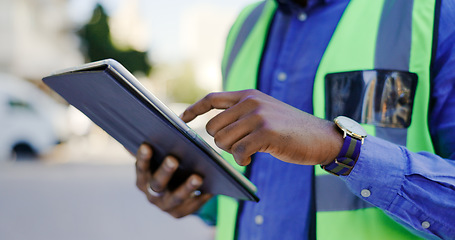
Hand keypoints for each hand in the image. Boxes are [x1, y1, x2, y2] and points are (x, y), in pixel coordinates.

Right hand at [135, 143, 211, 217]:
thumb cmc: (166, 169)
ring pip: (176, 197)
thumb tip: (148, 127)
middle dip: (165, 171)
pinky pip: (190, 207)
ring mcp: (165, 206)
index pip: (141, 168)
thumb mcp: (159, 160)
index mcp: (143, 179)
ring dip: (187, 187)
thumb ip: (154, 147)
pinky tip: (210, 190)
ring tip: (198, 177)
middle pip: (157, 184)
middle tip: (173, 159)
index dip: (143, 158)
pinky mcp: (178, 213)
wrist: (173, 194)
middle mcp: (151, 194)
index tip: (146, 145)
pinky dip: (200, 199)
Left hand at [180, 90, 342, 165]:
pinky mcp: (266, 132)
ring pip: (223, 140)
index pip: (212, 98)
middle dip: (220, 142)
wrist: (321, 137)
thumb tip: (214, 128)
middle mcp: (251, 102)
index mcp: (248, 95)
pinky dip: (241, 160)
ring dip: (232, 152)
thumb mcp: (264, 113)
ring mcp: (259, 116)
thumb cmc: (290, 130)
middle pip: (213, 126)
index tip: (182, 119)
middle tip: (237, 147)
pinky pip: (238, 151)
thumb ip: (241, 114)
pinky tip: (251, 159)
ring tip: (248, 151)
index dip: (193, 109)